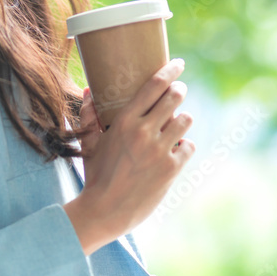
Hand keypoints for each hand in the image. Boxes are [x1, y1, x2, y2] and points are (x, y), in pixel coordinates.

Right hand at [74, 59, 195, 243]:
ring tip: (175, 124)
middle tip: (178, 92)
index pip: (154, 86)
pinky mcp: (170, 169)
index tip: (179, 63)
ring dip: (182, 119)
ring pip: (185, 120)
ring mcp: (159, 151)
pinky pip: (188, 147)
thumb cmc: (95, 175)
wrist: (104, 212)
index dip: (170, 70)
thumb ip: (88, 115)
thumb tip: (89, 90)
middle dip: (179, 91)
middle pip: (175, 97)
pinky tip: (175, 150)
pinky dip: (184, 147)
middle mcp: (143, 132)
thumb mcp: (89, 143)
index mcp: (124, 121)